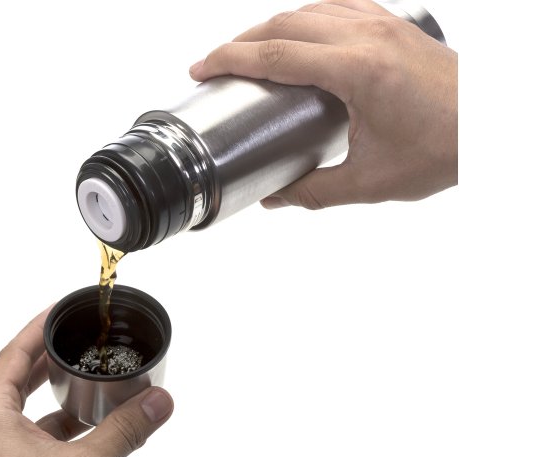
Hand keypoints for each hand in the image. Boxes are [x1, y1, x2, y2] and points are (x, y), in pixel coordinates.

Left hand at [0, 307, 173, 456]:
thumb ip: (126, 428)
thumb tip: (159, 399)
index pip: (11, 355)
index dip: (36, 327)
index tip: (61, 308)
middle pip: (20, 378)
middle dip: (52, 356)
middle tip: (79, 335)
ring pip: (35, 410)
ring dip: (63, 393)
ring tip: (93, 375)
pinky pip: (46, 438)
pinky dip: (70, 425)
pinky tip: (96, 424)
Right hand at [189, 0, 457, 209]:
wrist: (493, 127)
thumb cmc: (445, 148)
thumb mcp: (371, 181)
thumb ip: (315, 191)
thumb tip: (276, 197)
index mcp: (359, 70)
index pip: (276, 54)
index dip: (230, 59)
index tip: (202, 68)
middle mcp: (367, 35)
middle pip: (283, 24)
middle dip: (239, 42)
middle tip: (214, 64)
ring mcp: (381, 23)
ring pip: (307, 10)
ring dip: (270, 28)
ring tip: (247, 53)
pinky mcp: (391, 24)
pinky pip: (334, 7)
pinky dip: (304, 18)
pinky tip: (296, 36)